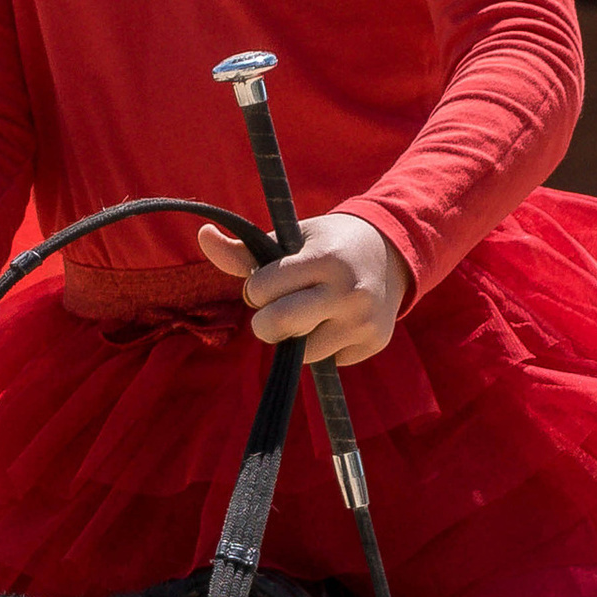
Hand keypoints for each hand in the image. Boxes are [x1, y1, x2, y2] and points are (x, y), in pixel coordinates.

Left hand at [196, 207, 407, 365]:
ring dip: (296, 338)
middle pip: (278, 327)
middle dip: (266, 323)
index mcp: (325, 259)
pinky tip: (337, 322)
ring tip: (312, 312)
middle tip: (277, 310)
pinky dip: (324, 346)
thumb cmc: (328, 243)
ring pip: (301, 353)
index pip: (263, 290)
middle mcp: (348, 292)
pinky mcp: (374, 343)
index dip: (258, 289)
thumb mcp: (291, 239)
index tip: (271, 281)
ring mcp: (364, 322)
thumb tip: (202, 235)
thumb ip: (244, 250)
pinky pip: (327, 360)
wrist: (393, 251)